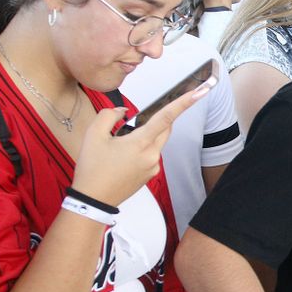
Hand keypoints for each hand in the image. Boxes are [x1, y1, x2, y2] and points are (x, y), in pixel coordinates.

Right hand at [71, 84, 207, 205]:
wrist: (93, 199)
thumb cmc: (92, 169)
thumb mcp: (93, 134)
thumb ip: (110, 115)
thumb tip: (123, 112)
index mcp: (140, 143)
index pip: (166, 117)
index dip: (184, 102)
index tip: (199, 92)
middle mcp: (152, 155)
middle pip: (165, 129)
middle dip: (158, 120)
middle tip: (135, 122)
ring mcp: (153, 167)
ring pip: (157, 143)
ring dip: (145, 137)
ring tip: (119, 147)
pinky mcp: (150, 175)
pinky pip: (151, 156)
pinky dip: (142, 150)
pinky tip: (122, 158)